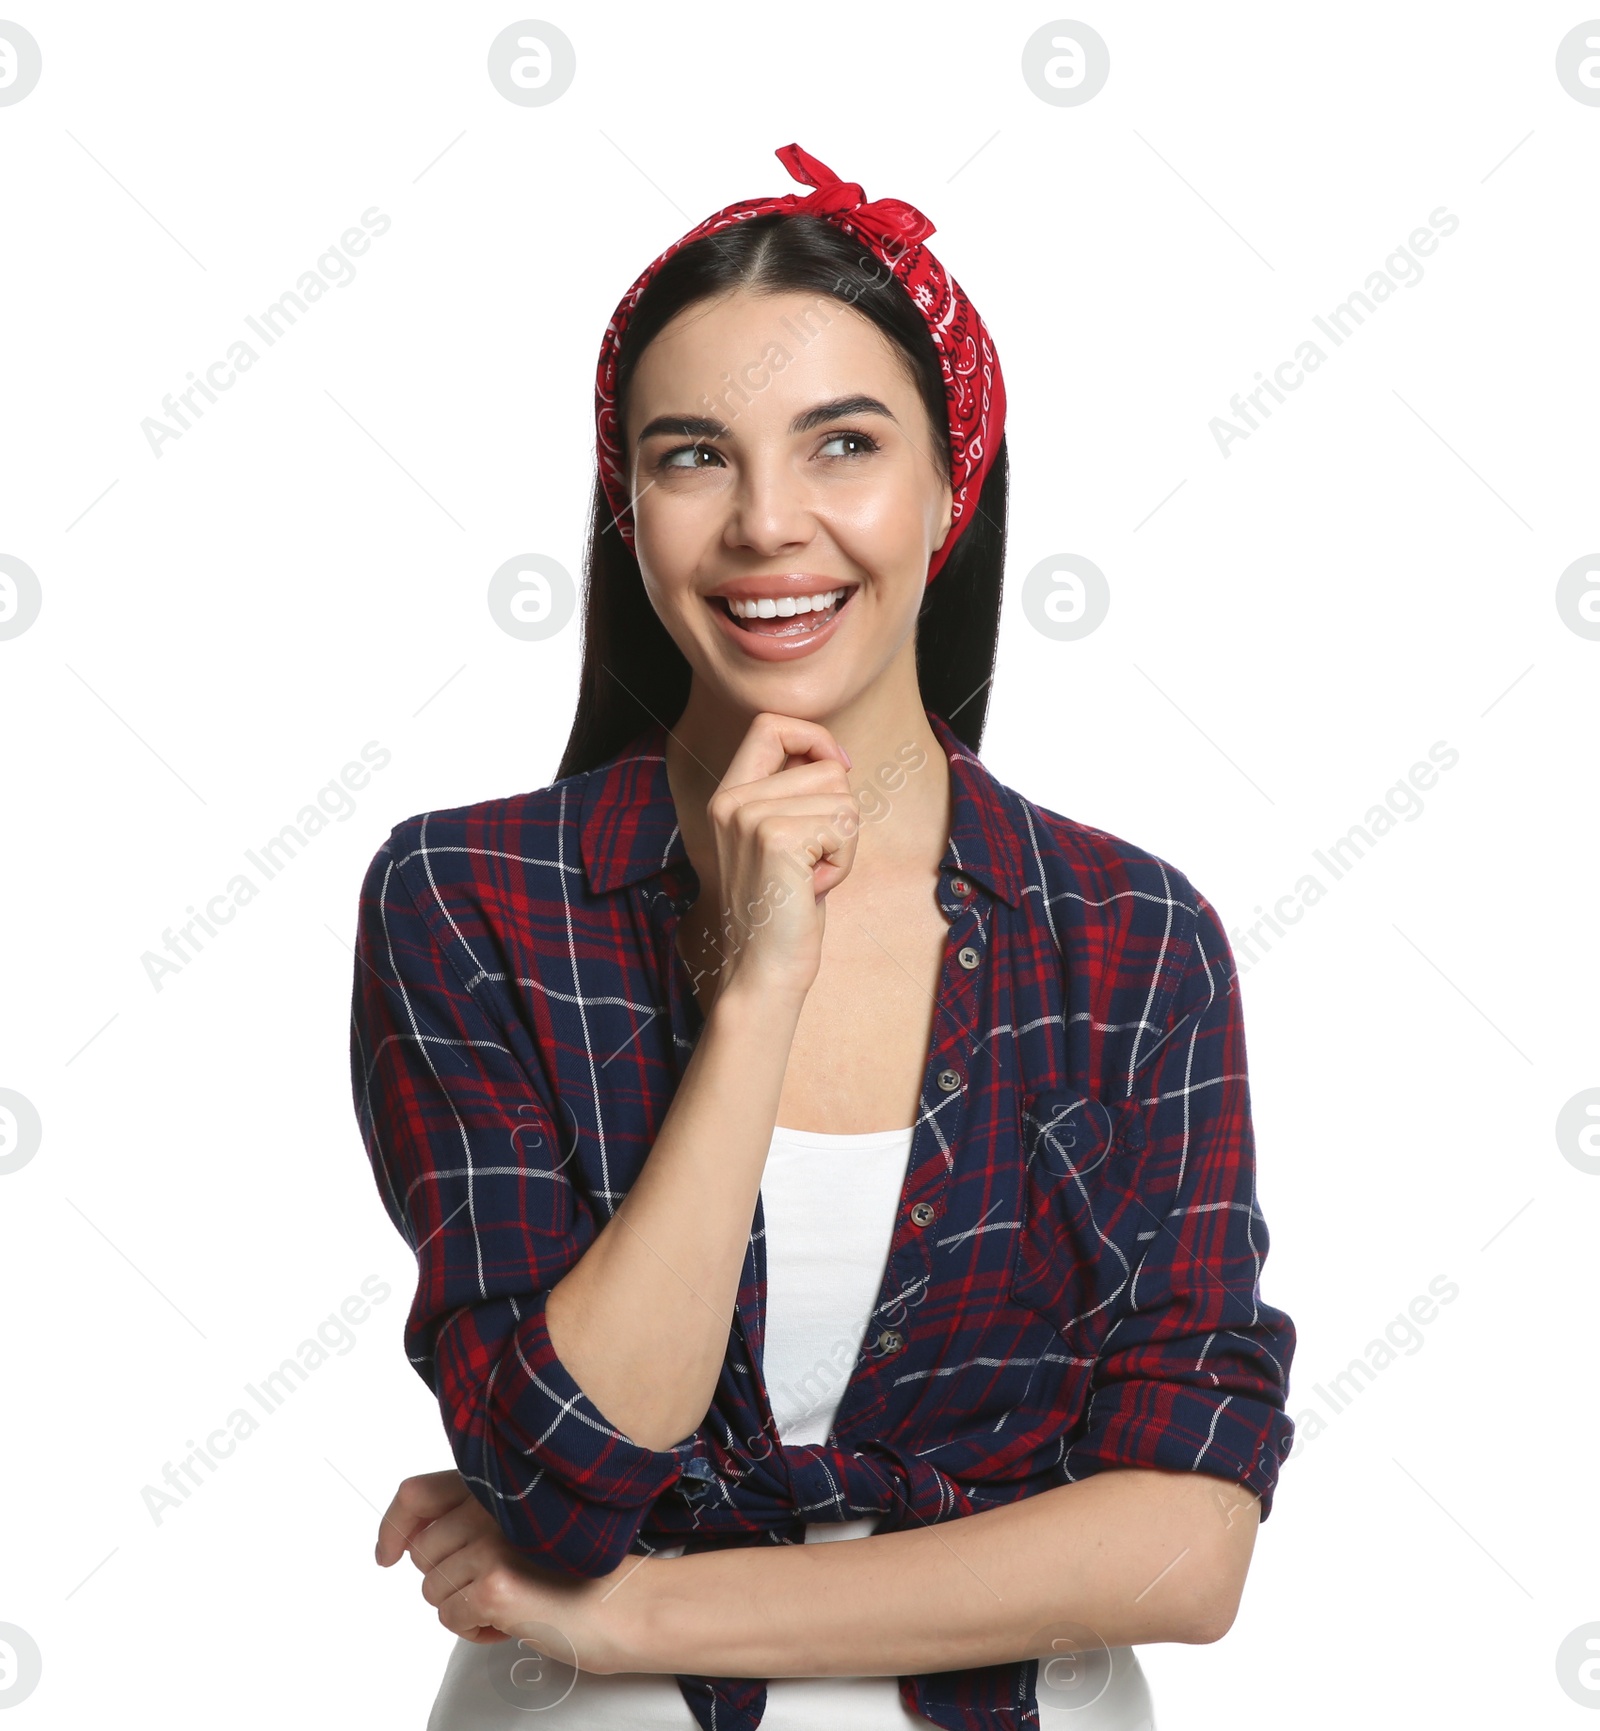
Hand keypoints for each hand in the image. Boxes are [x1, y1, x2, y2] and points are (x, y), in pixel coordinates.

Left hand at [375, 1469, 646, 1673]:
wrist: (626, 1604)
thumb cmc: (581, 1568)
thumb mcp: (525, 1524)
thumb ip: (476, 1515)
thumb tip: (413, 1536)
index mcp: (499, 1482)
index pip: (417, 1493)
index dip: (394, 1526)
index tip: (388, 1552)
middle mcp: (493, 1504)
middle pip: (421, 1552)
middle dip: (447, 1579)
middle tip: (492, 1583)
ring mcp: (492, 1542)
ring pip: (432, 1589)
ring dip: (463, 1605)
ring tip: (509, 1599)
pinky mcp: (494, 1585)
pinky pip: (449, 1617)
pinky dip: (474, 1630)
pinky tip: (512, 1619)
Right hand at [691, 711, 858, 1003]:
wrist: (762, 972)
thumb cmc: (782, 912)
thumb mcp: (779, 843)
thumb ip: (792, 797)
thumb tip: (834, 757)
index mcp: (728, 796)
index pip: (770, 725)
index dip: (814, 737)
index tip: (837, 768)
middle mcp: (732, 801)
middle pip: (826, 768)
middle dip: (840, 815)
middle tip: (810, 862)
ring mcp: (750, 817)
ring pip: (843, 797)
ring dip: (843, 843)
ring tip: (809, 878)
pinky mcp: (777, 839)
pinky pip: (845, 826)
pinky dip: (843, 862)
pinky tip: (814, 888)